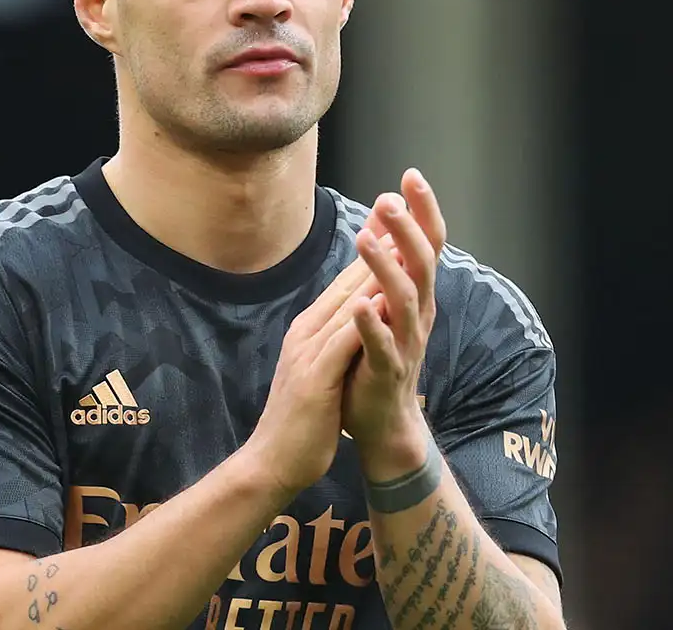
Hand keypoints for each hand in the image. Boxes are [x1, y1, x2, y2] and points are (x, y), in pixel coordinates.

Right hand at [241, 243, 388, 502]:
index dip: (371, 250)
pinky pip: (342, 341)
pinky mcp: (314, 377)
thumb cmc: (300, 420)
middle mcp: (306, 333)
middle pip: (346, 282)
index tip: (394, 221)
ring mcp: (307, 353)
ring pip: (346, 304)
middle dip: (374, 245)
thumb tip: (349, 319)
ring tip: (400, 241)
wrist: (272, 462)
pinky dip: (363, 318)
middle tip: (400, 209)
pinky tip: (383, 300)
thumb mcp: (316, 370)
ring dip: (372, 272)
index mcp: (308, 331)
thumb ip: (330, 342)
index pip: (344, 283)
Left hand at [340, 169, 448, 479]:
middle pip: (421, 264)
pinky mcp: (388, 372)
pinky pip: (383, 346)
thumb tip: (387, 215)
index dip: (423, 210)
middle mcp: (418, 314)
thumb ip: (388, 266)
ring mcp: (406, 344)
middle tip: (389, 200)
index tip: (411, 174)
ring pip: (403, 300)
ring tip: (366, 241)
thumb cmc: (378, 356)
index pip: (427, 244)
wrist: (382, 421)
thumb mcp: (385, 304)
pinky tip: (359, 305)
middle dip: (407, 230)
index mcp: (417, 295)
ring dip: (386, 268)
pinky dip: (371, 324)